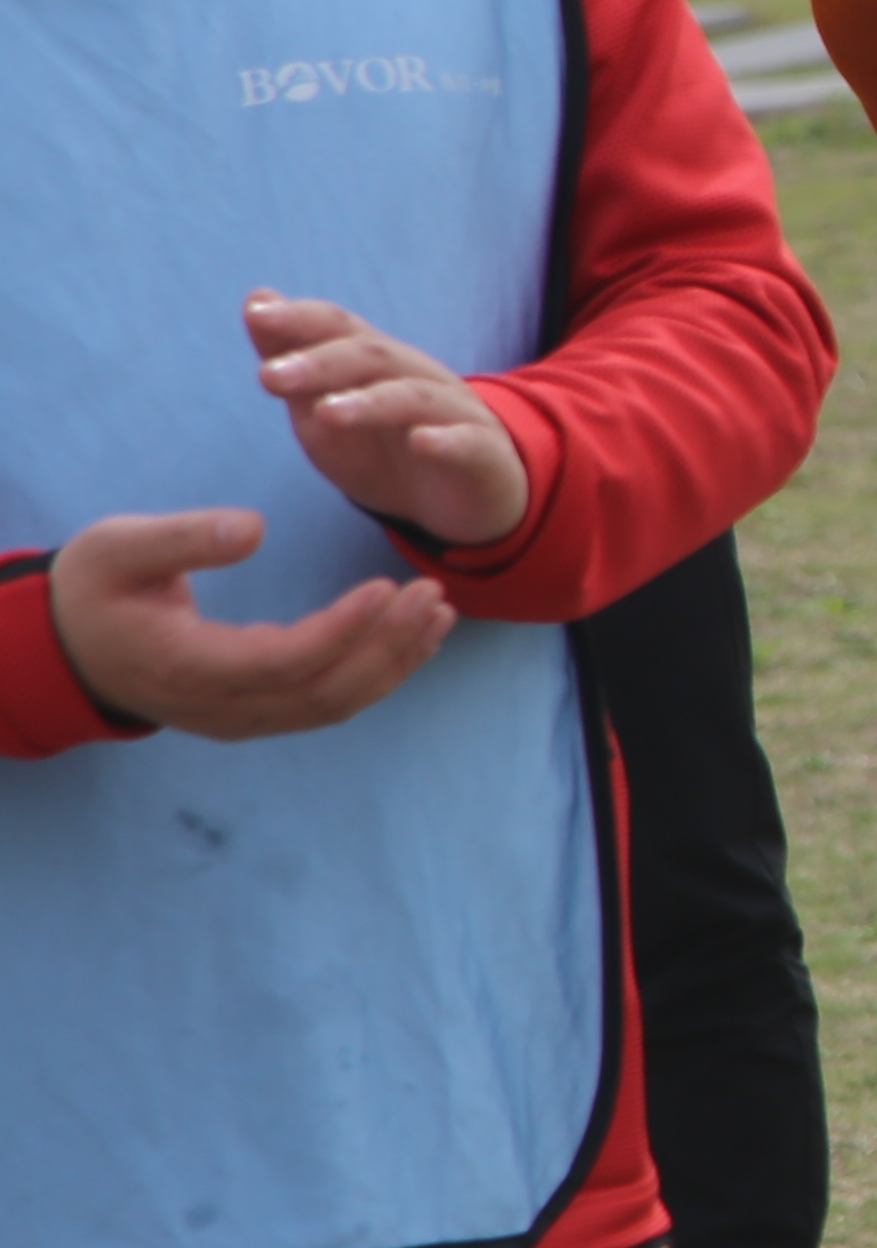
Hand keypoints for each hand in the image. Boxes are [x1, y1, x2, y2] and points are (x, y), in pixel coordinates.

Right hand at [48, 508, 455, 740]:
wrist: (66, 645)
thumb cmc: (93, 588)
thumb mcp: (118, 548)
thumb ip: (182, 538)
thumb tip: (253, 529)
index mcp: (186, 666)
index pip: (284, 662)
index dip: (343, 629)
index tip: (389, 586)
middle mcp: (219, 707)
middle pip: (323, 692)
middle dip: (387, 646)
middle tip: (433, 593)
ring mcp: (238, 718)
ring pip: (332, 704)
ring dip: (393, 661)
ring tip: (439, 611)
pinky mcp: (253, 713)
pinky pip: (325, 702)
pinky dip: (376, 672)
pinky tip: (413, 636)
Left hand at [245, 290, 530, 550]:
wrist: (458, 499)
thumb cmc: (382, 451)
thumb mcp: (322, 412)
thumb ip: (292, 364)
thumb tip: (256, 300)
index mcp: (376, 364)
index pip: (340, 326)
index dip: (302, 317)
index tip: (258, 315)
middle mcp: (417, 377)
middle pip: (373, 356)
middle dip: (321, 361)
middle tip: (271, 376)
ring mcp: (455, 413)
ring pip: (414, 397)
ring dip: (371, 401)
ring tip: (328, 414)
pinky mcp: (484, 454)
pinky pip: (469, 442)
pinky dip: (447, 440)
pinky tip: (423, 442)